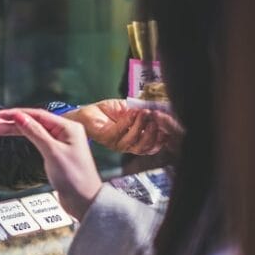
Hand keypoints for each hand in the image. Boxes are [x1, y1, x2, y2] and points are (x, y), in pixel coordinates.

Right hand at [0, 108, 101, 219]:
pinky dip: (23, 138)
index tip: (0, 115)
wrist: (85, 202)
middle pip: (34, 122)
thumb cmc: (75, 178)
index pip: (38, 115)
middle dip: (12, 123)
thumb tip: (20, 117)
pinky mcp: (56, 153)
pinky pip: (36, 140)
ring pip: (33, 131)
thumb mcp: (52, 152)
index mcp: (68, 127)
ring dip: (14, 130)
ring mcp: (60, 143)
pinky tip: (12, 135)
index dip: (17, 114)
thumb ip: (35, 132)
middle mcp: (65, 132)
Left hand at [64, 99, 181, 154]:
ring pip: (134, 141)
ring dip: (141, 125)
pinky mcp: (106, 138)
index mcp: (135, 140)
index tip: (167, 124)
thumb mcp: (129, 108)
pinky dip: (128, 121)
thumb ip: (142, 110)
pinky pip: (120, 132)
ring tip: (144, 113)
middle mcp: (127, 145)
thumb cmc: (107, 112)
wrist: (87, 112)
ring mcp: (117, 143)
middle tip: (156, 117)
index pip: (152, 145)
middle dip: (153, 132)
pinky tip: (131, 112)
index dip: (161, 138)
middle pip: (146, 146)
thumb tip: (158, 108)